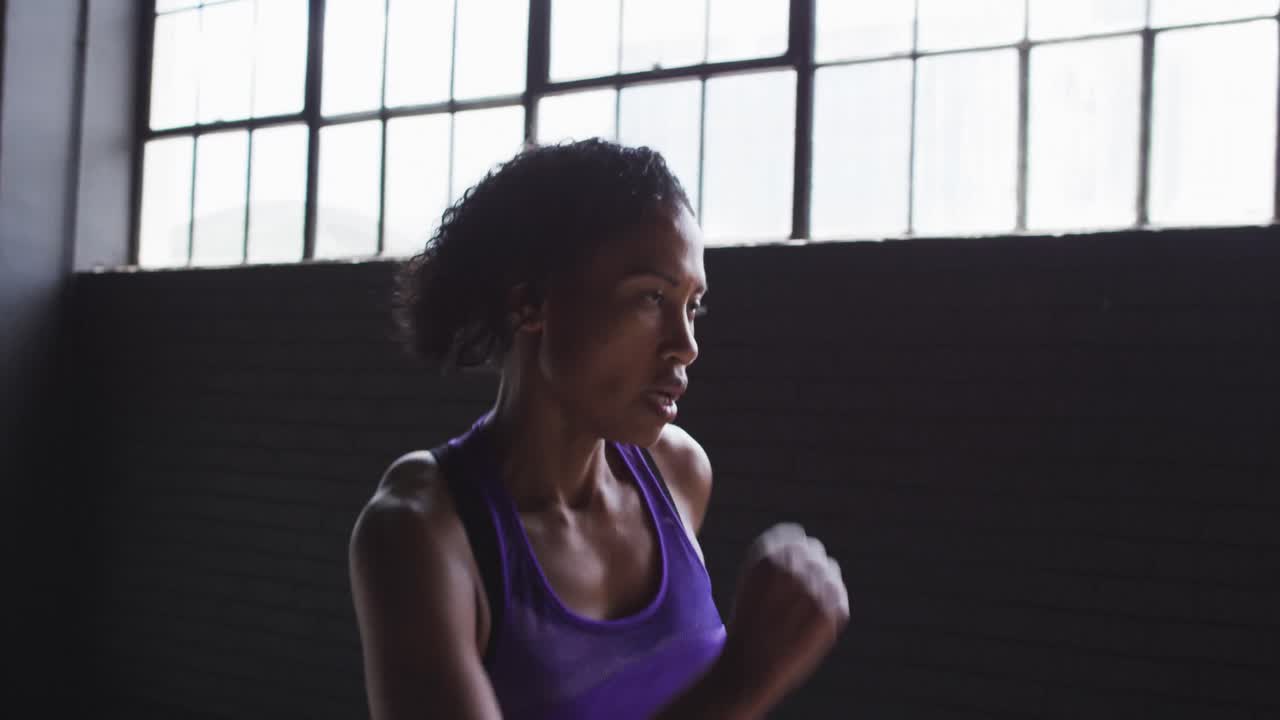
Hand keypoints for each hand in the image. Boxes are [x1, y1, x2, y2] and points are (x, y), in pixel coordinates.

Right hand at [715, 523, 849, 711]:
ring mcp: (814, 587)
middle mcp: (791, 567)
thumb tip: (805, 547)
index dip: (793, 550)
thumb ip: (776, 562)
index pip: (792, 535)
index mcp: (766, 557)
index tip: (790, 568)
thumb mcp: (751, 583)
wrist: (749, 670)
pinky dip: (831, 605)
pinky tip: (813, 621)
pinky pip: (839, 596)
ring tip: (803, 609)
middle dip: (808, 566)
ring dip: (821, 583)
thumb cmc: (747, 628)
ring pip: (830, 570)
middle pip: (813, 550)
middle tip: (797, 594)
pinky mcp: (832, 609)